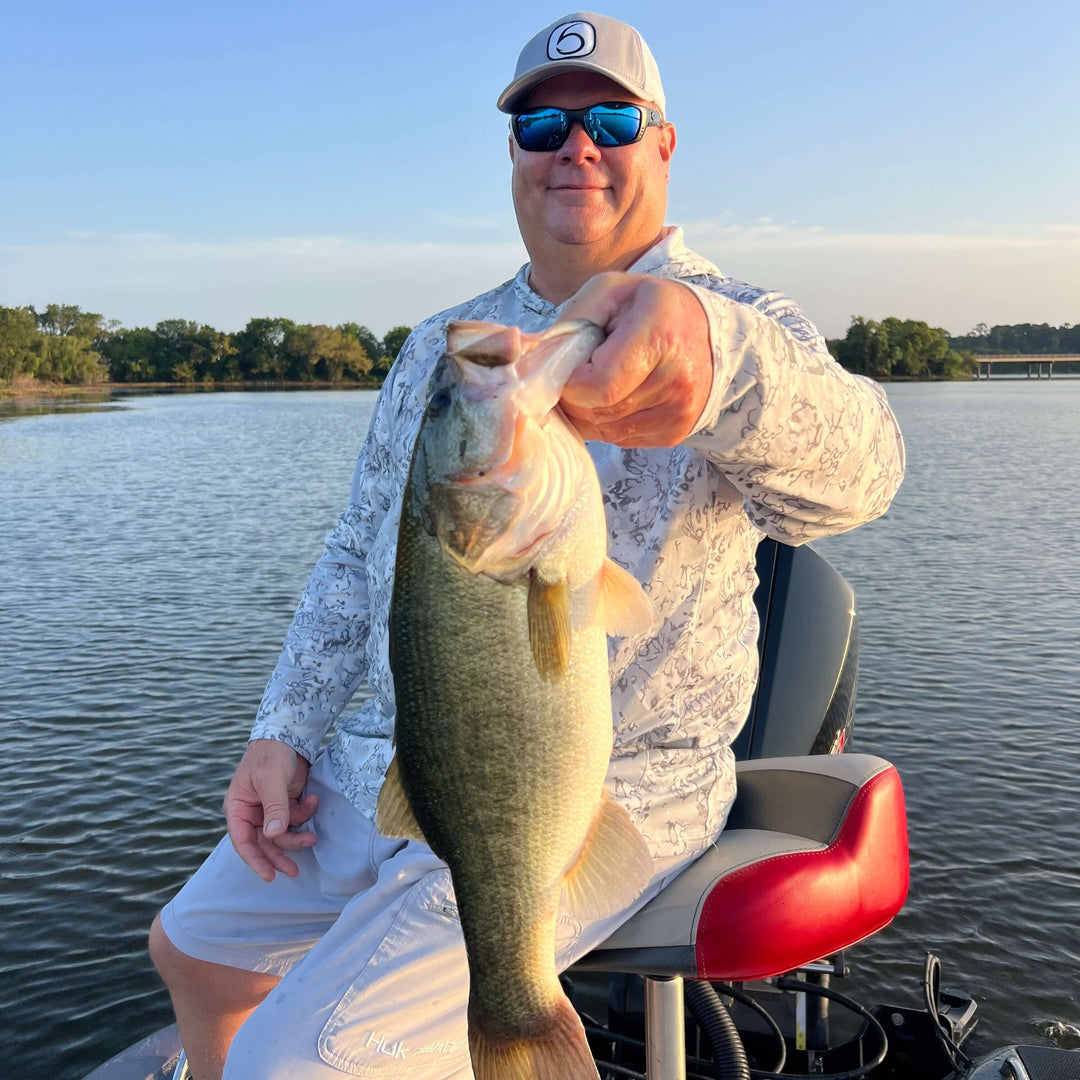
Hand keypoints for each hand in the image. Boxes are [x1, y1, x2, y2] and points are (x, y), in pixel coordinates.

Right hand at [223, 739, 318, 881]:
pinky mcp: (286, 804)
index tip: (269, 875)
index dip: (255, 860)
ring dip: (297, 836)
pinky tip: (313, 800)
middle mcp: (252, 812)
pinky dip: (305, 814)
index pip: (243, 841)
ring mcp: (270, 809)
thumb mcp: (270, 780)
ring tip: (313, 837)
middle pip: (264, 843)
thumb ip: (274, 808)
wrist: (289, 736)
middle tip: (294, 871)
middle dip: (279, 856)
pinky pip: (295, 818)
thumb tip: (273, 835)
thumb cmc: (270, 755)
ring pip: (282, 834)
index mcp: (238, 808)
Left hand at [556, 273, 712, 447]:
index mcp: (658, 337)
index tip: (571, 363)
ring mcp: (678, 412)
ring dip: (589, 410)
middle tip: (579, 372)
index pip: (596, 387)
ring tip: (601, 379)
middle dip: (575, 396)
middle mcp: (675, 380)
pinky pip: (620, 439)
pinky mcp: (676, 433)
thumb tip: (525, 352)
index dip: (571, 381)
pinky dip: (608, 421)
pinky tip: (619, 395)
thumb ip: (569, 321)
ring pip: (604, 430)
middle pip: (596, 411)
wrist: (711, 334)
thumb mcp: (610, 292)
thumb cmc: (650, 307)